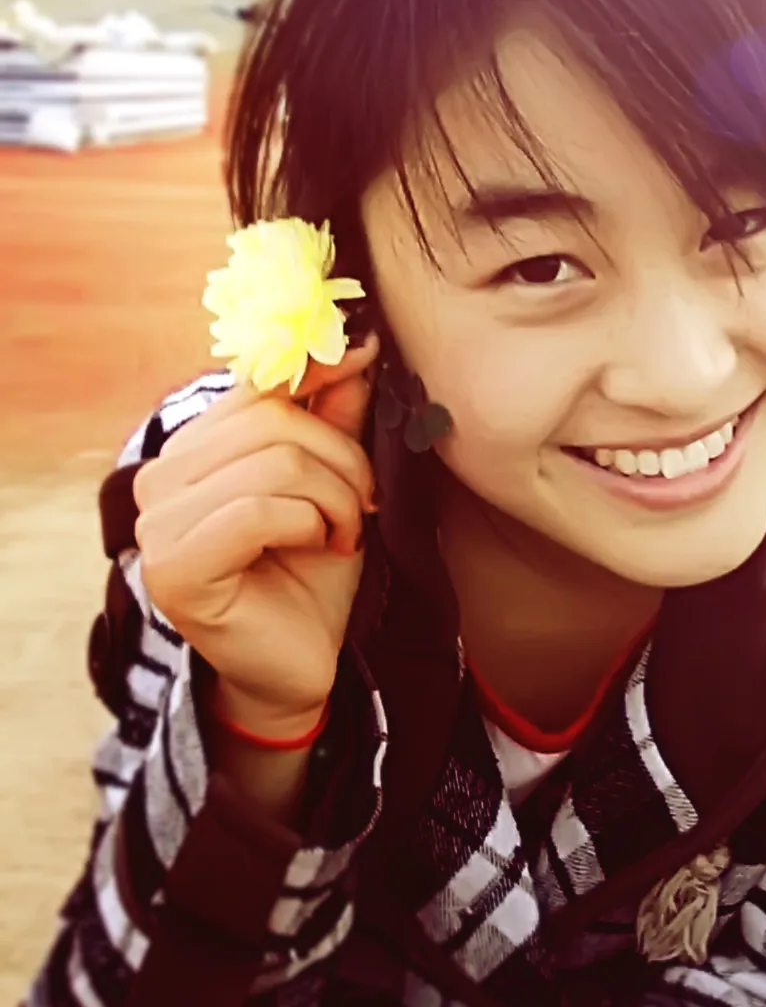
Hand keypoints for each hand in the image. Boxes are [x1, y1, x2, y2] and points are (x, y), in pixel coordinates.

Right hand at [133, 336, 379, 738]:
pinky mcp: (172, 567)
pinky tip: (322, 548)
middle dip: (341, 459)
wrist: (297, 664)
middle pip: (272, 423)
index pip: (257, 385)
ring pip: (274, 464)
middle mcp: (159, 476)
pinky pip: (256, 511)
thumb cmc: (310, 572)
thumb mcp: (332, 482)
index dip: (317, 369)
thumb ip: (334, 416)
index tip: (369, 355)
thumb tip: (356, 342)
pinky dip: (309, 525)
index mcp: (192, 447)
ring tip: (345, 530)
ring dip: (334, 498)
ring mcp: (155, 523)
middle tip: (365, 502)